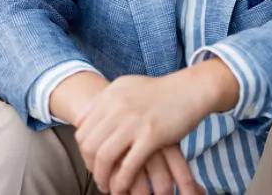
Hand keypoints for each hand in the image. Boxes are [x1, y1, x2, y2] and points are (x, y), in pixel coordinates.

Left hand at [74, 71, 207, 192]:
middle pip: (89, 144)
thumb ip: (106, 101)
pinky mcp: (151, 135)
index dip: (84, 150)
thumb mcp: (127, 87)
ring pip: (104, 157)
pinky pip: (128, 165)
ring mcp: (134, 121)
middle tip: (99, 177)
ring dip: (102, 177)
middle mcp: (118, 106)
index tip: (92, 161)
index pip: (82, 129)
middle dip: (90, 166)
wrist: (189, 89)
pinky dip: (121, 181)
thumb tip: (83, 120)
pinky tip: (122, 188)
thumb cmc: (159, 92)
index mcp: (110, 95)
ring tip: (108, 186)